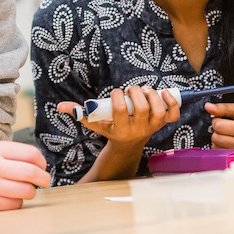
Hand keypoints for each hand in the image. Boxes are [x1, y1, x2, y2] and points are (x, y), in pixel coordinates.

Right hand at [0, 140, 50, 213]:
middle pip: (32, 172)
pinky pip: (14, 205)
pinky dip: (17, 202)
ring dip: (31, 191)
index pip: (31, 153)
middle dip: (44, 178)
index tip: (42, 166)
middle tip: (45, 181)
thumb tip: (38, 162)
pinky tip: (10, 198)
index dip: (42, 162)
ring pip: (26, 191)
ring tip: (25, 189)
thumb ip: (11, 154)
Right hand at [58, 85, 179, 146]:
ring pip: (158, 110)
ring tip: (144, 89)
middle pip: (142, 108)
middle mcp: (138, 130)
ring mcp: (152, 127)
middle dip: (136, 93)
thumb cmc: (111, 129)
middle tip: (131, 89)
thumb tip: (60, 106)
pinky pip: (173, 114)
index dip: (118, 96)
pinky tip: (164, 92)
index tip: (115, 92)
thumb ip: (80, 113)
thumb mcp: (95, 123)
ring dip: (152, 94)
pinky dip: (172, 102)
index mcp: (121, 130)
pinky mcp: (163, 123)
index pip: (120, 110)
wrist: (129, 144)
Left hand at [205, 102, 233, 147]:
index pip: (219, 126)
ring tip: (228, 134)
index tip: (223, 119)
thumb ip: (224, 108)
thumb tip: (208, 106)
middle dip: (217, 130)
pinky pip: (220, 153)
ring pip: (216, 146)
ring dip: (218, 139)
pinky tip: (228, 142)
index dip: (217, 120)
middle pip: (216, 137)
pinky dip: (220, 146)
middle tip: (225, 126)